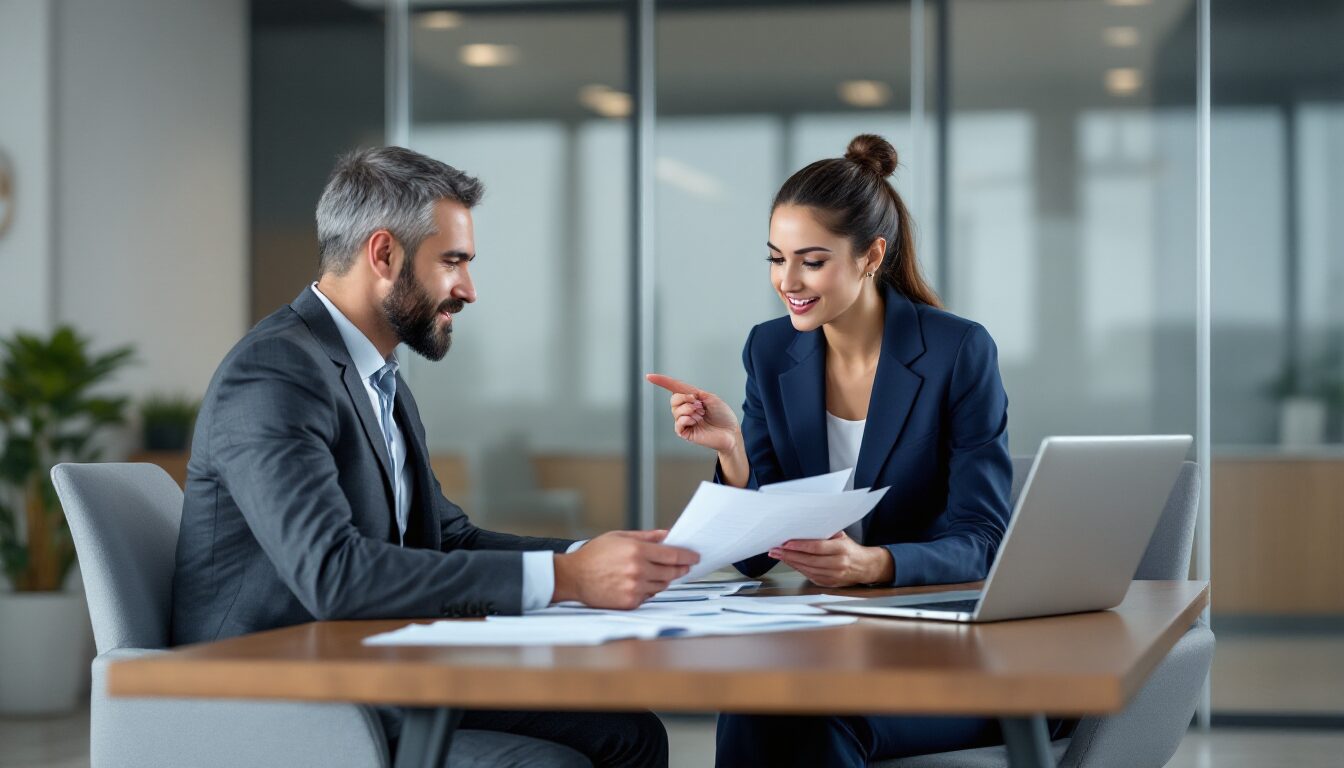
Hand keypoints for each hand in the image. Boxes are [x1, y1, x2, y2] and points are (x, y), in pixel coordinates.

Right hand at [552, 529, 699, 609]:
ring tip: (656, 572)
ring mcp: (634, 588)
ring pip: (662, 585)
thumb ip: (646, 537)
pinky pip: (649, 596)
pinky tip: (640, 583)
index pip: (672, 555)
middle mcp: (638, 570)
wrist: (573, 576)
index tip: (695, 557)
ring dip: (664, 579)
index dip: (687, 556)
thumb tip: (667, 534)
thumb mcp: (619, 537)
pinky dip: (649, 590)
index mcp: (636, 551)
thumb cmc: (594, 555)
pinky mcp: (630, 602)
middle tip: (684, 566)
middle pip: (671, 572)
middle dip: (680, 569)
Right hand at [646, 373, 740, 454]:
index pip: (673, 388)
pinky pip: (678, 424)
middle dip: (685, 398)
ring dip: (689, 409)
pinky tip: (695, 421)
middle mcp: (686, 410)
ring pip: (676, 411)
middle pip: (673, 399)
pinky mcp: (686, 433)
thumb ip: (694, 393)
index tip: (649, 376)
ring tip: (701, 414)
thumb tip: (682, 395)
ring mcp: (685, 422)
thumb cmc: (723, 416)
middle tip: (699, 404)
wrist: (731, 432)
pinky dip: (686, 419)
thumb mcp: (710, 398)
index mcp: (691, 399)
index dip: (662, 381)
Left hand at [768, 532, 893, 587]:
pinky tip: (790, 562)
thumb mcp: (841, 536)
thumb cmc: (850, 549)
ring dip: (790, 562)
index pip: (816, 547)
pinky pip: (809, 576)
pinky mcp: (828, 584)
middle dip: (789, 555)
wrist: (865, 567)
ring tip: (778, 555)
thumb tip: (802, 529)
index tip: (785, 544)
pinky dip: (798, 569)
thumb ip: (824, 534)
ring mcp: (833, 576)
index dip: (799, 546)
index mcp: (841, 550)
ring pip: (807, 569)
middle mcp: (838, 564)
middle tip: (775, 550)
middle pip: (809, 560)